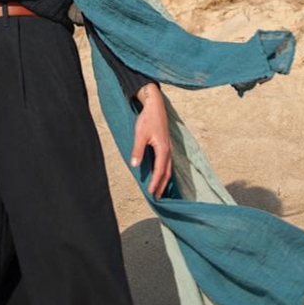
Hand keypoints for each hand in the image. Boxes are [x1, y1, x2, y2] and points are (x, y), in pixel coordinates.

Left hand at [130, 83, 171, 198]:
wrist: (155, 106)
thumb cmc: (147, 119)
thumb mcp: (140, 135)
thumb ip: (137, 150)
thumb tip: (134, 165)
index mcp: (163, 149)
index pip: (159, 171)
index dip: (155, 183)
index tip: (151, 193)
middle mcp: (168, 151)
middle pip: (167, 173)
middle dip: (162, 186)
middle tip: (157, 198)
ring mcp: (169, 148)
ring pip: (168, 169)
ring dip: (164, 180)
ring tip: (159, 190)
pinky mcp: (166, 146)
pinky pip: (167, 163)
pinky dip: (165, 172)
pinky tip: (160, 175)